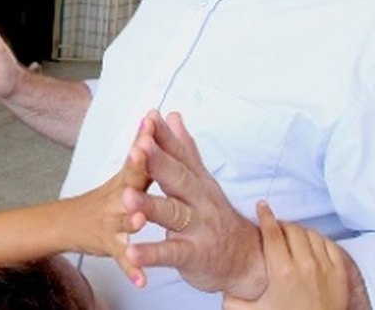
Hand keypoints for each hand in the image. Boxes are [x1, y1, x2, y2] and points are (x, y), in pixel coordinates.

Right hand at [64, 120, 153, 286]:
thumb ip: (140, 148)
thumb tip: (151, 118)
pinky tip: (141, 278)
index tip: (153, 118)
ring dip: (131, 218)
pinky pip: (121, 257)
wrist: (67, 224)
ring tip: (139, 220)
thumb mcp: (122, 173)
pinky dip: (131, 268)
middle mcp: (118, 198)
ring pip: (123, 219)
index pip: (138, 155)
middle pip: (130, 180)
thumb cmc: (101, 199)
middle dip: (138, 165)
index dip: (146, 137)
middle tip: (143, 150)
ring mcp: (112, 221)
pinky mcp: (108, 244)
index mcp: (127, 180)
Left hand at [124, 111, 265, 298]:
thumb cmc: (217, 217)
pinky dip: (151, 254)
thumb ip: (185, 150)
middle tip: (138, 148)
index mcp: (197, 181)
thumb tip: (173, 115)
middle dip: (158, 162)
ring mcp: (197, 228)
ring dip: (149, 206)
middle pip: (178, 178)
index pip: (180, 154)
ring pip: (172, 213)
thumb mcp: (203, 181)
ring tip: (126, 198)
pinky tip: (131, 251)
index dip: (164, 137)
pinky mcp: (193, 255)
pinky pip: (171, 253)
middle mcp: (199, 200)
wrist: (248, 259)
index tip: (149, 118)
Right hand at [222, 201, 348, 309]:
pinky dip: (320, 240)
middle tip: (274, 229)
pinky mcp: (340, 274)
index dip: (265, 215)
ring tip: (292, 237)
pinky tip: (312, 245)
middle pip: (292, 229)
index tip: (262, 206)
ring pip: (311, 234)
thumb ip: (233, 299)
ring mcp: (325, 268)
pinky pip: (330, 244)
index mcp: (281, 271)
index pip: (273, 232)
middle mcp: (305, 265)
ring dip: (300, 231)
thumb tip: (223, 287)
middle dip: (281, 224)